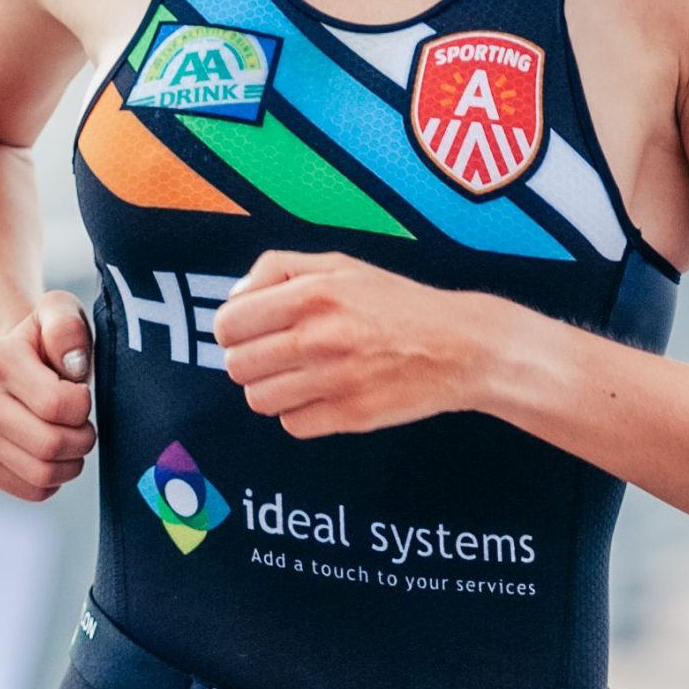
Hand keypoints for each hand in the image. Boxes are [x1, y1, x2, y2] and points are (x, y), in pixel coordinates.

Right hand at [0, 292, 94, 501]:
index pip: (57, 406)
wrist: (14, 363)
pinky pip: (32, 491)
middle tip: (83, 423)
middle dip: (82, 438)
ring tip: (71, 438)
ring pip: (41, 474)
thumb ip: (68, 327)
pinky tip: (53, 454)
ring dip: (71, 462)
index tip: (79, 391)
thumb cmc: (48, 341)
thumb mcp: (62, 313)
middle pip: (49, 445)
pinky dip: (55, 479)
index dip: (82, 404)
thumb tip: (73, 367)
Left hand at [214, 251, 469, 437]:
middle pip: (237, 365)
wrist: (460, 345)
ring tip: (298, 376)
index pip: (228, 324)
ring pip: (258, 399)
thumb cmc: (396, 303)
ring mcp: (334, 379)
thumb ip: (279, 269)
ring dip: (271, 389)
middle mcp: (319, 336)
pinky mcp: (350, 415)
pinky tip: (322, 395)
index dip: (232, 331)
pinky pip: (291, 425)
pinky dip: (300, 413)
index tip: (248, 333)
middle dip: (249, 361)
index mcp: (312, 293)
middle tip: (276, 355)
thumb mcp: (340, 264)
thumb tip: (234, 298)